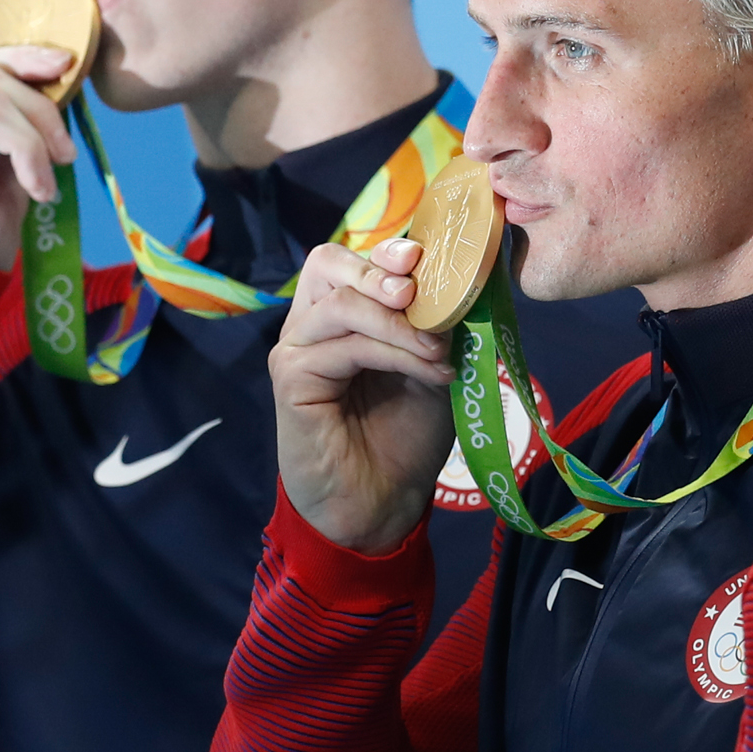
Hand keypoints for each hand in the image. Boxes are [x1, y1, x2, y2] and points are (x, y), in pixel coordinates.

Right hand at [0, 46, 79, 270]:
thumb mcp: (7, 185)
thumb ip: (20, 142)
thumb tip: (55, 102)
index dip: (23, 58)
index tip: (67, 69)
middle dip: (40, 106)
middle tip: (66, 154)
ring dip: (34, 135)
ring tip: (49, 178)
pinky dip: (21, 148)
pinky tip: (35, 187)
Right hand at [269, 239, 459, 553]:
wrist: (384, 502)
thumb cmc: (406, 434)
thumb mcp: (433, 365)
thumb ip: (437, 321)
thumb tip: (462, 277)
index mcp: (344, 314)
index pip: (356, 259)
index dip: (390, 249)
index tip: (431, 258)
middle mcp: (313, 323)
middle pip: (328, 262)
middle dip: (380, 269)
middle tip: (419, 293)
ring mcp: (296, 348)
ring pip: (340, 302)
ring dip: (399, 323)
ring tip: (438, 351)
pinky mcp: (290, 378)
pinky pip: (342, 345)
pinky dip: (392, 352)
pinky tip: (428, 372)